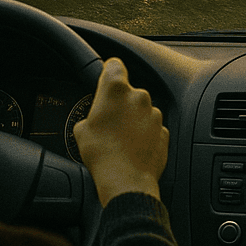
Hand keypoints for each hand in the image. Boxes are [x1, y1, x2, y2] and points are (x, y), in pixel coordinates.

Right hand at [73, 57, 168, 205]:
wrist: (126, 179)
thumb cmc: (102, 154)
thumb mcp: (81, 130)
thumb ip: (90, 115)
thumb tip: (93, 120)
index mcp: (116, 90)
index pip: (114, 66)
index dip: (109, 71)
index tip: (107, 77)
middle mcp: (139, 97)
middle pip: (128, 92)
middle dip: (120, 104)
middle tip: (108, 123)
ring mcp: (154, 114)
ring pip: (141, 111)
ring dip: (133, 120)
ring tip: (119, 140)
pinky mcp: (163, 131)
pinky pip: (151, 128)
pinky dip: (144, 135)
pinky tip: (132, 148)